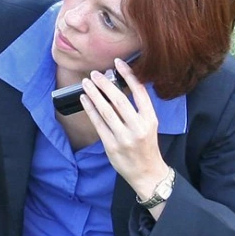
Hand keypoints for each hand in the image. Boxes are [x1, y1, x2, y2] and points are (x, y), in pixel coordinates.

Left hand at [80, 58, 168, 196]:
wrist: (146, 172)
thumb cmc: (146, 147)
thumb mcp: (149, 125)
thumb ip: (137, 109)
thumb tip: (117, 88)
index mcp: (150, 119)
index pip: (139, 92)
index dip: (128, 75)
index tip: (117, 63)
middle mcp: (138, 127)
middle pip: (119, 100)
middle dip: (105, 85)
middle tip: (95, 74)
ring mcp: (123, 137)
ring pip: (106, 111)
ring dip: (94, 95)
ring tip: (86, 83)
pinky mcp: (111, 145)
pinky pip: (98, 124)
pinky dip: (90, 110)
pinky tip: (84, 100)